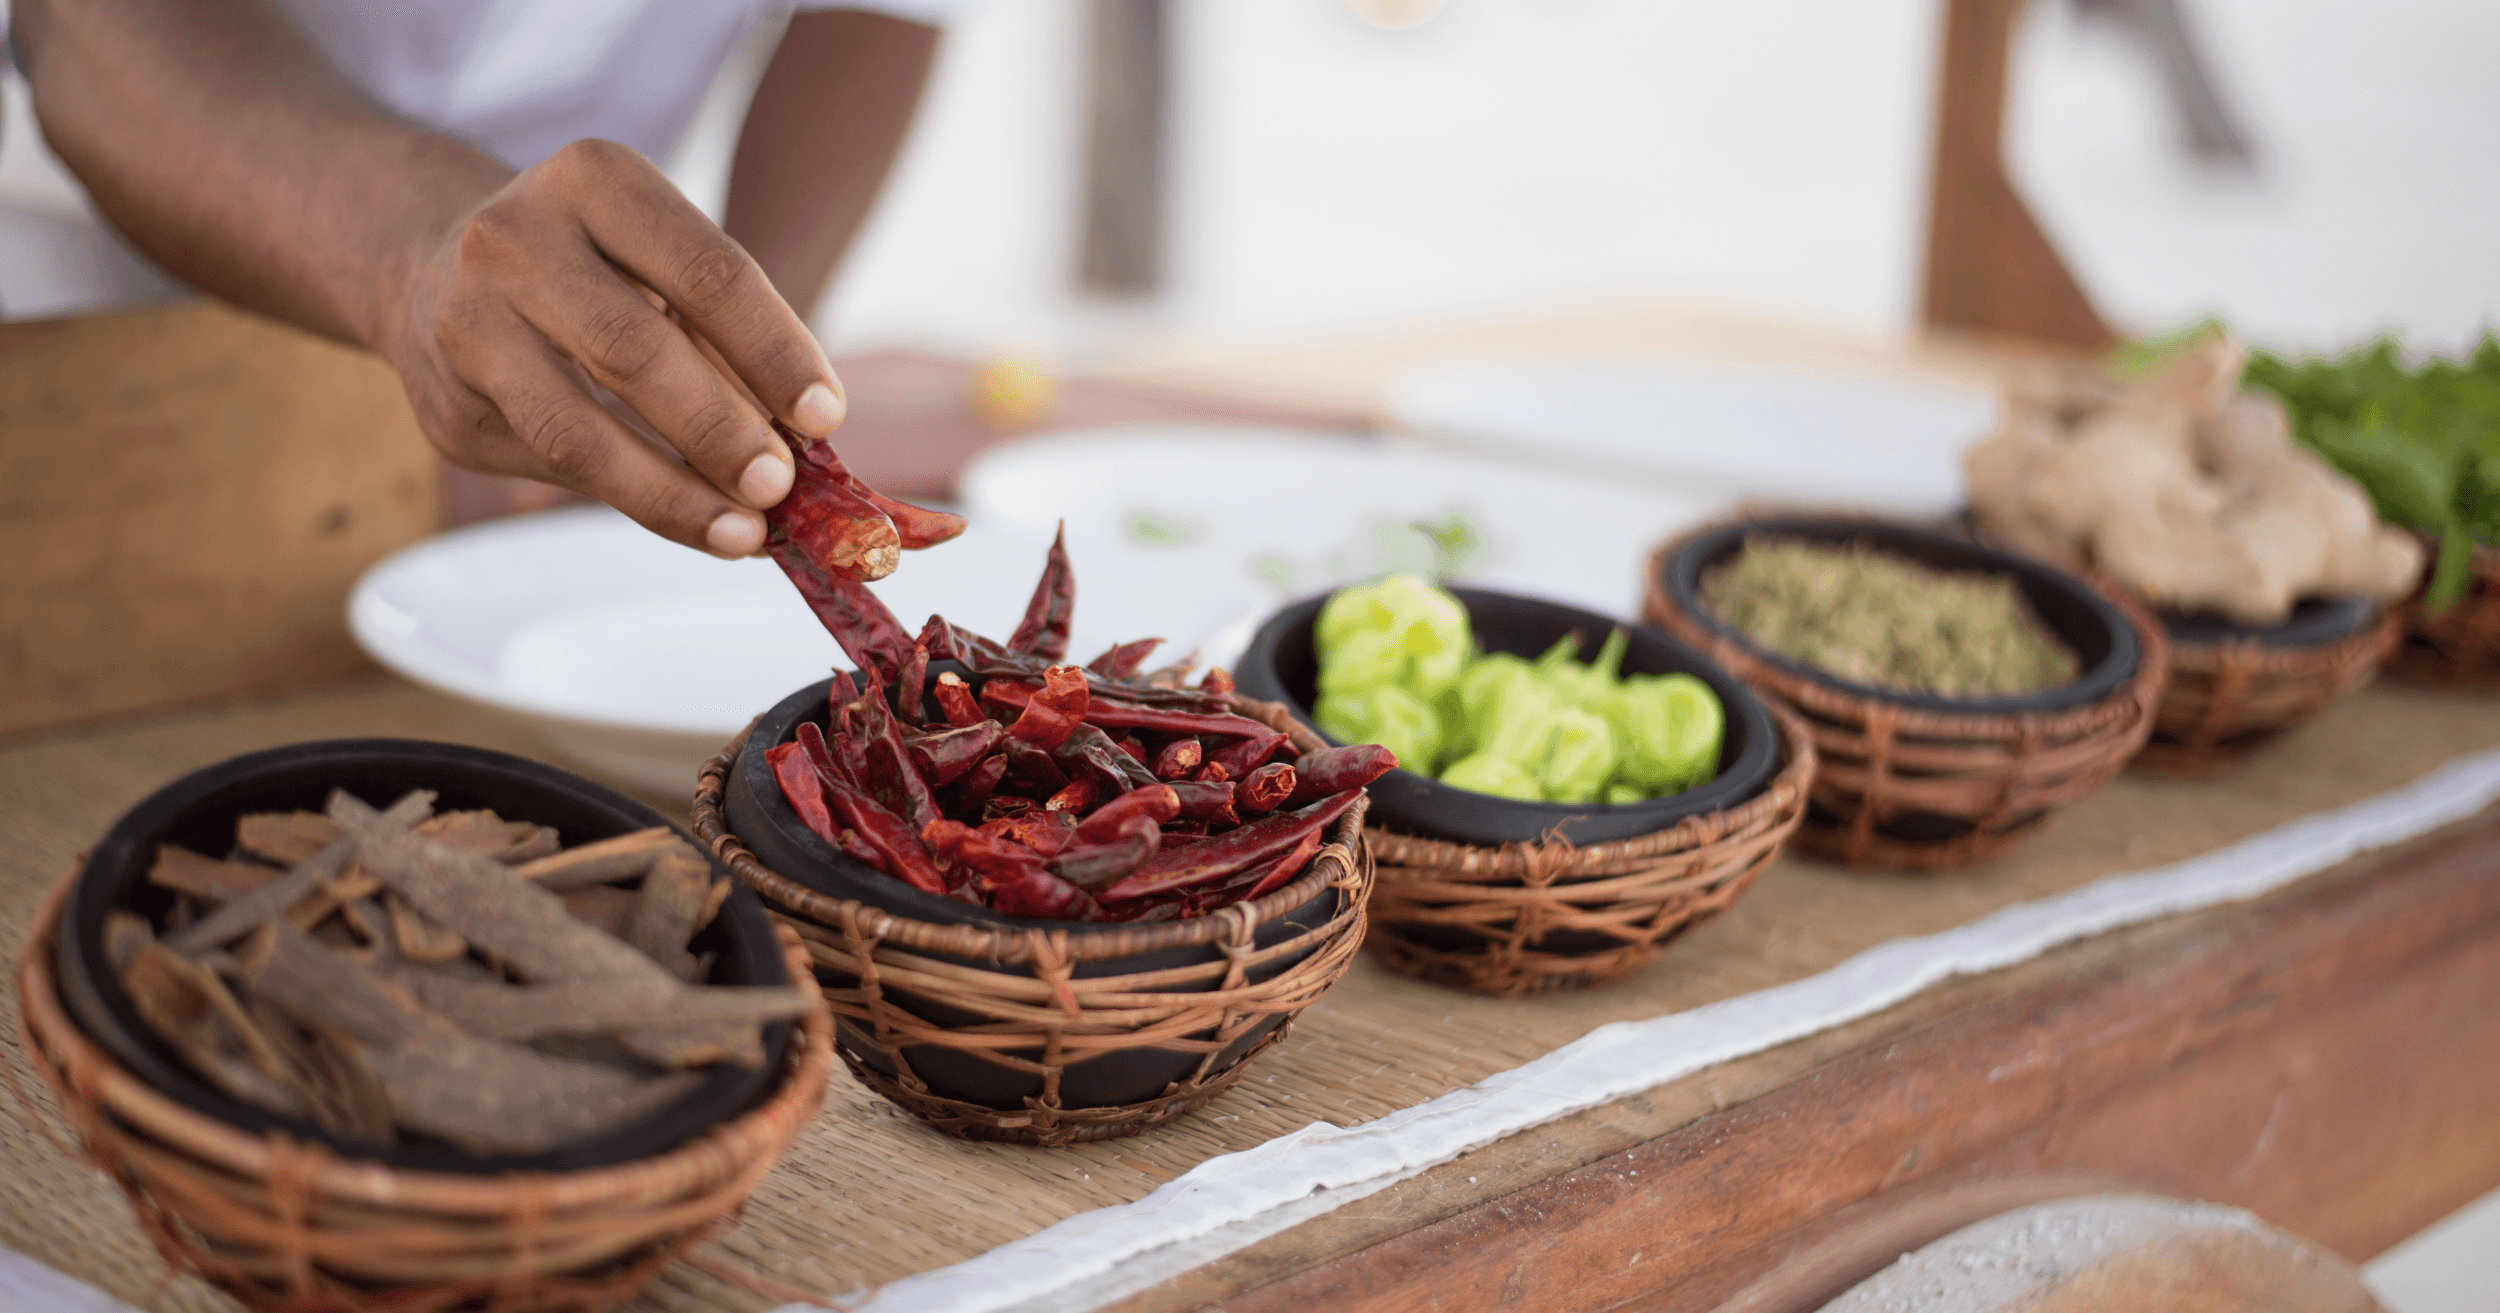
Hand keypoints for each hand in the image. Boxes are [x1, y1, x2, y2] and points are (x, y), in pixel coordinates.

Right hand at [384, 139, 845, 555]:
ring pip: (576, 428)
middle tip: (782, 486)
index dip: (773, 351)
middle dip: (720, 429)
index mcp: (596, 180)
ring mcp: (467, 320)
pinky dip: (633, 500)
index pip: (706, 271)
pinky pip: (551, 465)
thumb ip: (726, 341)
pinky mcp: (446, 403)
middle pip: (635, 349)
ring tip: (743, 532)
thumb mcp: (658, 265)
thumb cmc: (592, 269)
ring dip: (672, 492)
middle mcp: (516, 238)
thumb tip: (804, 446)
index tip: (826, 416)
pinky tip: (693, 522)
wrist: (429, 262)